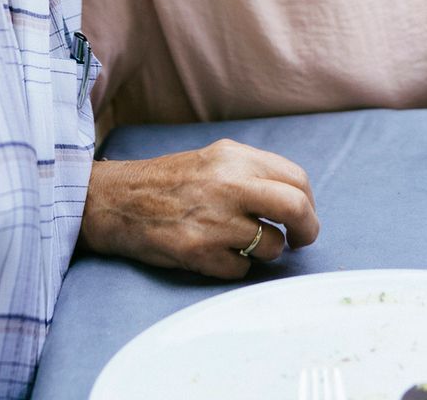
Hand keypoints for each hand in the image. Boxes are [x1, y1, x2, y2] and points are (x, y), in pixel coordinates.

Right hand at [80, 139, 321, 278]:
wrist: (118, 200)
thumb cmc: (172, 182)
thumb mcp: (216, 159)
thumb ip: (255, 173)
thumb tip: (298, 200)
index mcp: (236, 158)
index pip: (297, 180)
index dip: (308, 203)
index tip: (302, 216)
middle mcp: (229, 185)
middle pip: (296, 209)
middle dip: (307, 229)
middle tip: (300, 240)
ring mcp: (214, 221)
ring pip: (271, 247)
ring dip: (264, 251)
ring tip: (241, 243)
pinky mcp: (199, 252)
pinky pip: (242, 269)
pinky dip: (236, 266)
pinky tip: (216, 253)